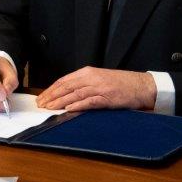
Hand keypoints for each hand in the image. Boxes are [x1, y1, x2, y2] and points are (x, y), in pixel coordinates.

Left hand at [36, 66, 155, 111]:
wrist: (141, 86)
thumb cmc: (120, 84)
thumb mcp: (99, 79)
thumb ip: (83, 84)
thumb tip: (65, 95)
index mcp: (87, 72)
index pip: (64, 81)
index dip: (51, 89)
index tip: (41, 97)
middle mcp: (91, 78)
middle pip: (66, 87)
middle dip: (51, 96)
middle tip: (40, 104)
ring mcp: (99, 87)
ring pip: (75, 94)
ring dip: (60, 102)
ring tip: (49, 108)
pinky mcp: (107, 97)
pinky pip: (89, 101)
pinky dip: (78, 105)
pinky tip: (68, 109)